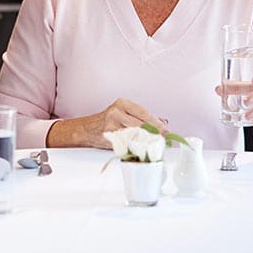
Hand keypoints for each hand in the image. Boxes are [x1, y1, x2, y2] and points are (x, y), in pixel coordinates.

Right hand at [47, 98, 166, 148]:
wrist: (86, 129)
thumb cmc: (107, 121)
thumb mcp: (123, 113)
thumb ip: (141, 117)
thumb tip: (163, 122)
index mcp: (122, 103)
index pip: (144, 113)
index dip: (157, 123)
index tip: (166, 131)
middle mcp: (116, 112)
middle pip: (141, 124)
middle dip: (154, 134)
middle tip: (163, 140)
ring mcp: (112, 125)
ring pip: (135, 135)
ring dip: (146, 141)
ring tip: (154, 145)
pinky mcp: (109, 137)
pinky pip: (127, 143)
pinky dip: (136, 147)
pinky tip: (140, 148)